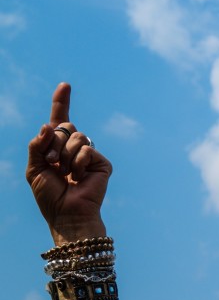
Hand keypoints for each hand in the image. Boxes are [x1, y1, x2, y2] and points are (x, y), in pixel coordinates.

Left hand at [26, 83, 110, 245]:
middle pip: (65, 126)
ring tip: (66, 173)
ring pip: (77, 136)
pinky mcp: (102, 163)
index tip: (65, 85)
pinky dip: (79, 164)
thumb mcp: (33, 168)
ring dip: (65, 155)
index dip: (61, 102)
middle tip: (53, 163)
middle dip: (54, 143)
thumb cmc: (49, 196)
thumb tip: (47, 125)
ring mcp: (90, 154)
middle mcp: (74, 148)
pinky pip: (87, 150)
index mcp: (57, 148)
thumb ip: (37, 145)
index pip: (58, 121)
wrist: (67, 214)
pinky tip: (79, 178)